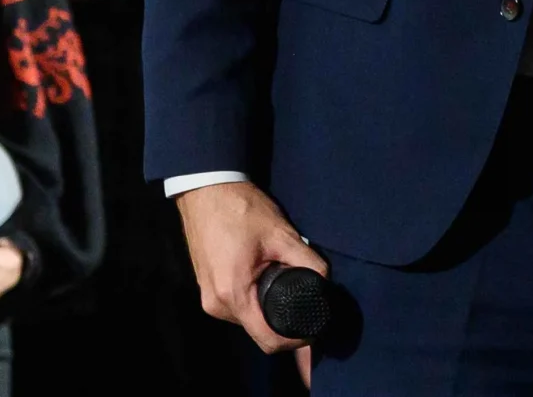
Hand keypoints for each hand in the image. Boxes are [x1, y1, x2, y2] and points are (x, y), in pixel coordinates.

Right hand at [177, 178, 330, 355]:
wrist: (206, 192)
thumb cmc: (241, 210)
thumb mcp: (281, 234)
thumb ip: (307, 261)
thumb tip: (326, 283)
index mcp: (234, 295)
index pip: (268, 340)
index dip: (295, 341)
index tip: (314, 329)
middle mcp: (217, 305)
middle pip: (258, 331)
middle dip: (284, 323)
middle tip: (308, 303)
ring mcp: (209, 299)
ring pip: (248, 319)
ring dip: (268, 310)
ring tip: (288, 285)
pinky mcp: (208, 290)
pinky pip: (237, 307)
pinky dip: (255, 301)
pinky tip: (268, 282)